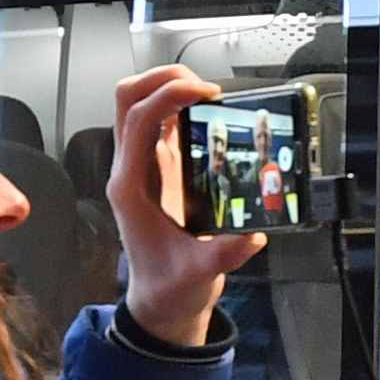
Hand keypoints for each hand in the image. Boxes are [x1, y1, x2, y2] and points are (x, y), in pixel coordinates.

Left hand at [105, 67, 261, 347]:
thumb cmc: (171, 285)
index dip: (168, 96)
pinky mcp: (159, 169)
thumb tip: (252, 235)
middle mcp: (131, 168)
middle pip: (128, 99)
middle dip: (162, 79)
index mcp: (131, 186)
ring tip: (208, 93)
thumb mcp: (199, 273)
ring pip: (139, 104)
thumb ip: (223, 254)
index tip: (206, 93)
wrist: (161, 300)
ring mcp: (143, 165)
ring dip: (168, 86)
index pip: (138, 121)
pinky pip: (159, 123)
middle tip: (204, 86)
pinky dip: (179, 107)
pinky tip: (208, 113)